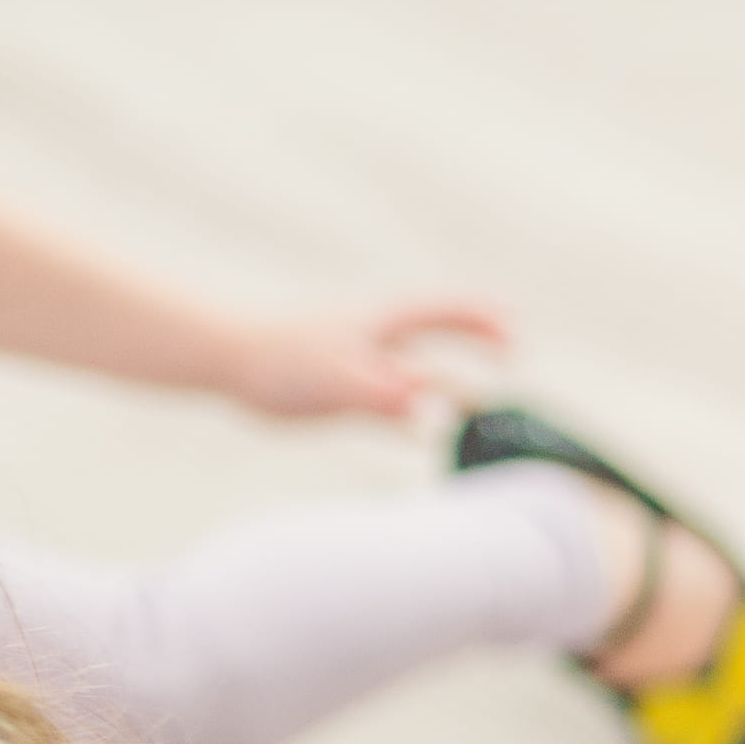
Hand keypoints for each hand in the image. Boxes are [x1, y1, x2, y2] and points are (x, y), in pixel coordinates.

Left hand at [222, 297, 511, 423]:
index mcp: (386, 322)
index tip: (513, 343)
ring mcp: (363, 362)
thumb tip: (428, 413)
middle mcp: (380, 338)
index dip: (487, 324)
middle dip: (477, 343)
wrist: (230, 360)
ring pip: (419, 370)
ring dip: (449, 386)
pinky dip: (414, 413)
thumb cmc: (282, 360)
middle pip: (442, 332)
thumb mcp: (339, 380)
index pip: (451, 311)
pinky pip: (391, 400)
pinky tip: (419, 432)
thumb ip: (385, 396)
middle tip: (510, 358)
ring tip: (477, 409)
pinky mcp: (343, 389)